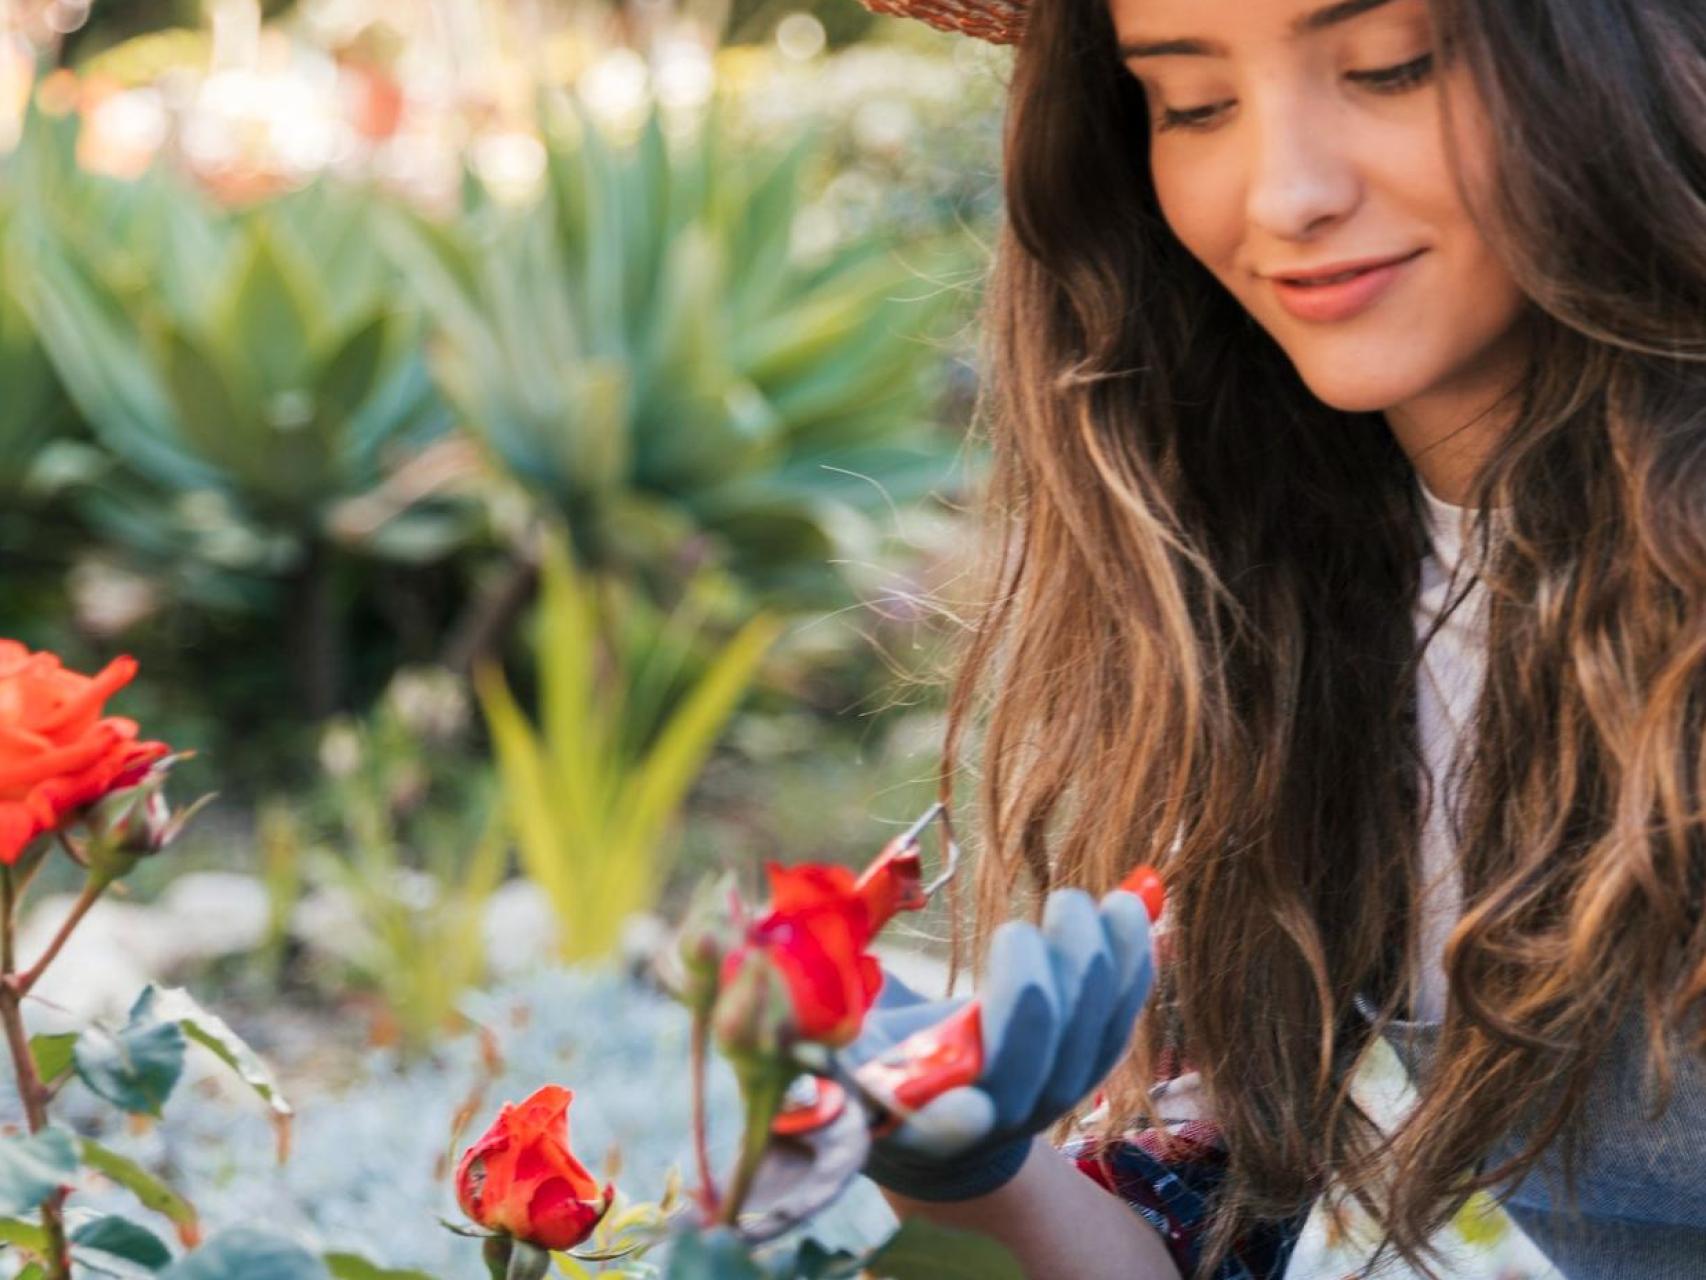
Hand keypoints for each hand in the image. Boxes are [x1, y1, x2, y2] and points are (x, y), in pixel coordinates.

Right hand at [836, 883, 1156, 1202]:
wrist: (953, 1122)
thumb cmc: (882, 1063)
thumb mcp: (837, 1043)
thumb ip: (812, 1012)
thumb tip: (760, 953)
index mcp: (918, 1119)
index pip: (937, 1133)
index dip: (953, 1124)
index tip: (970, 1102)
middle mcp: (994, 1119)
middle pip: (1029, 1068)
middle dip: (1036, 996)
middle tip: (1024, 928)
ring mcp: (1051, 1097)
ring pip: (1087, 1041)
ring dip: (1094, 969)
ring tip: (1084, 902)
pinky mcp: (1089, 1067)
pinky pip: (1120, 1018)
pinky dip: (1132, 965)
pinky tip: (1134, 910)